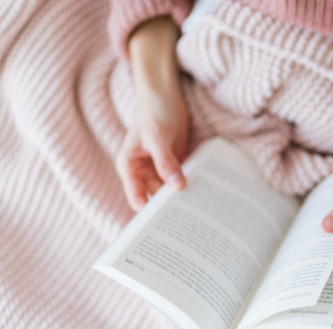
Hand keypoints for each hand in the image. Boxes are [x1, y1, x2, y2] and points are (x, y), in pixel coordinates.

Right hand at [115, 17, 188, 210]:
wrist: (165, 96)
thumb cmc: (154, 113)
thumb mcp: (158, 137)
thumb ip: (166, 162)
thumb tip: (176, 187)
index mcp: (129, 168)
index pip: (136, 199)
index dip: (148, 214)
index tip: (165, 227)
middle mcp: (142, 172)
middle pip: (154, 199)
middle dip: (168, 210)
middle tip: (188, 225)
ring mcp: (158, 170)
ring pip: (169, 192)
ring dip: (182, 199)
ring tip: (199, 214)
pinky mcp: (173, 165)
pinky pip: (180, 181)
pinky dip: (190, 187)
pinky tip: (204, 196)